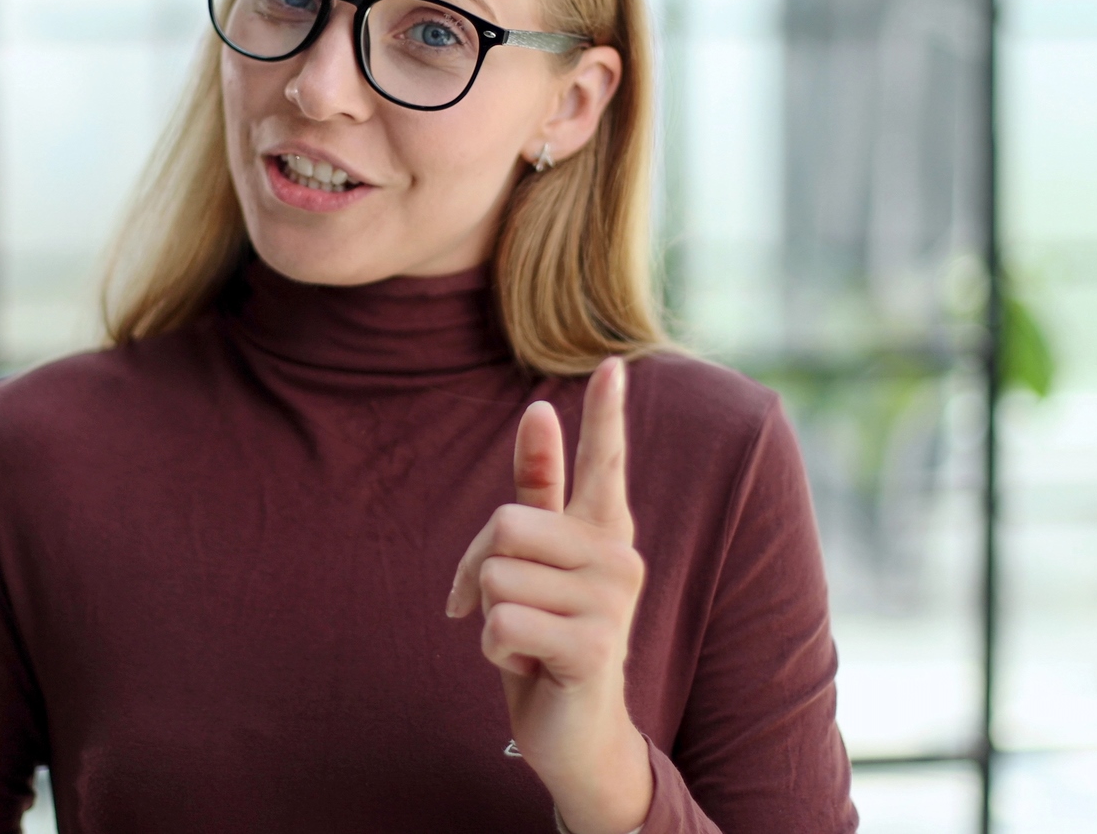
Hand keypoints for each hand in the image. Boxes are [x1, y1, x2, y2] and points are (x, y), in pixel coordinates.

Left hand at [445, 357, 651, 833]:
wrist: (575, 733)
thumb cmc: (547, 639)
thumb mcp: (535, 564)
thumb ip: (539, 492)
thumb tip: (536, 409)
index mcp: (603, 531)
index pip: (605, 461)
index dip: (605, 413)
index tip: (612, 363)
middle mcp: (617, 557)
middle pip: (506, 525)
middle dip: (478, 571)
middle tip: (498, 609)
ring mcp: (611, 601)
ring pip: (498, 576)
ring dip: (491, 618)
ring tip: (527, 641)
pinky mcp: (593, 645)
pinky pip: (502, 622)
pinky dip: (496, 651)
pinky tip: (530, 666)